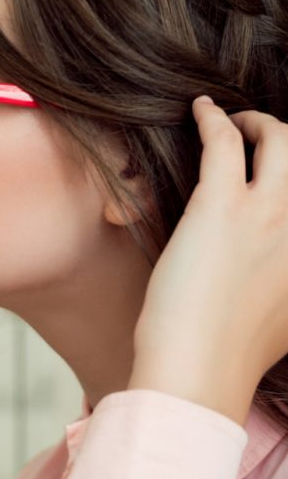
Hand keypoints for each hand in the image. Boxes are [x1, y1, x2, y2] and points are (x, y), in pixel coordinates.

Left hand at [129, 96, 287, 424]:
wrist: (200, 368)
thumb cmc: (230, 353)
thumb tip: (282, 280)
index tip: (279, 180)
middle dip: (287, 137)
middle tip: (261, 134)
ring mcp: (269, 214)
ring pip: (280, 139)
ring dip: (257, 122)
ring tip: (235, 121)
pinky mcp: (220, 206)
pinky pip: (223, 144)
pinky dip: (214, 119)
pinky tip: (200, 109)